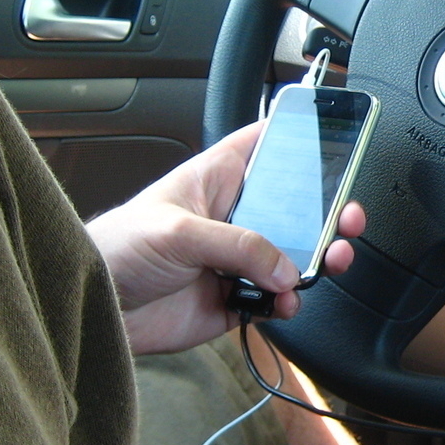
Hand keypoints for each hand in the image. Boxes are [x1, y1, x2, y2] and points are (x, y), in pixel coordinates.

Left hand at [85, 122, 366, 354]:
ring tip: (330, 261)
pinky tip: (285, 300)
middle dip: (327, 211)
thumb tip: (283, 266)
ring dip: (317, 259)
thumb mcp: (178, 232)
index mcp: (216, 179)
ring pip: (293, 254)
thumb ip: (237, 245)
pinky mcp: (235, 297)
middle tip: (346, 218)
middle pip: (294, 206)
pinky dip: (289, 301)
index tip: (332, 135)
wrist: (97, 309)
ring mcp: (236, 258)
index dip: (296, 136)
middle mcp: (232, 216)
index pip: (264, 144)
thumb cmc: (118, 249)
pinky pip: (277, 297)